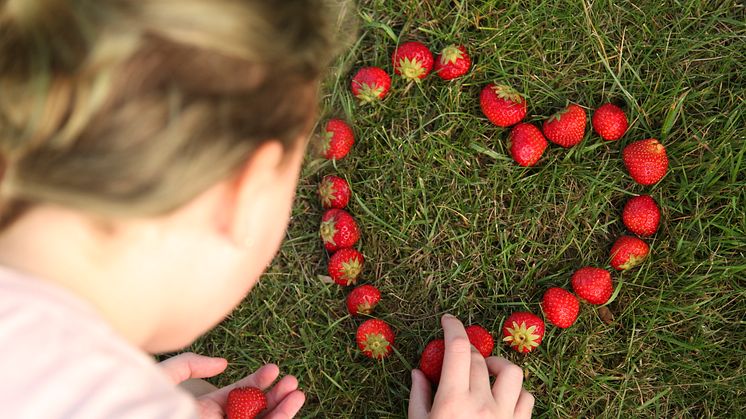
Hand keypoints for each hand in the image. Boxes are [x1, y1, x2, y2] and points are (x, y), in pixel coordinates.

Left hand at [159, 352, 304, 418]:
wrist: (144, 418)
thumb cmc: (146, 402)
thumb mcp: (168, 375)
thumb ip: (191, 363)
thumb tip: (224, 364)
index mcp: (204, 409)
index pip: (238, 395)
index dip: (257, 382)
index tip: (273, 370)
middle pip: (255, 409)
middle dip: (275, 395)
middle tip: (291, 380)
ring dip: (282, 408)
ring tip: (297, 391)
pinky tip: (289, 406)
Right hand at [408, 315, 533, 417]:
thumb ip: (419, 397)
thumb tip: (418, 371)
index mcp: (453, 401)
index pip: (458, 349)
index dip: (453, 328)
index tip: (448, 319)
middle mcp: (482, 404)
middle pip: (480, 359)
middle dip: (468, 351)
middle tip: (457, 357)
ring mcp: (506, 416)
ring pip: (512, 372)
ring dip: (497, 365)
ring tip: (486, 371)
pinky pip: (528, 398)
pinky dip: (517, 391)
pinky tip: (503, 396)